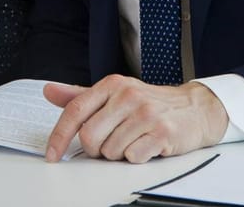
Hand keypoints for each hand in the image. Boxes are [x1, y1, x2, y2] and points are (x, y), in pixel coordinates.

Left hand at [42, 74, 228, 162]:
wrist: (195, 108)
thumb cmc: (149, 103)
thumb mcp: (114, 94)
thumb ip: (80, 95)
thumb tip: (48, 91)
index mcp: (112, 85)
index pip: (75, 111)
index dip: (59, 136)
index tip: (52, 155)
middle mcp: (128, 95)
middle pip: (90, 137)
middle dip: (96, 149)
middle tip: (112, 142)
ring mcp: (146, 113)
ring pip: (110, 151)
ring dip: (118, 153)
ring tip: (133, 140)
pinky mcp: (162, 132)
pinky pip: (133, 157)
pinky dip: (136, 157)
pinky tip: (147, 145)